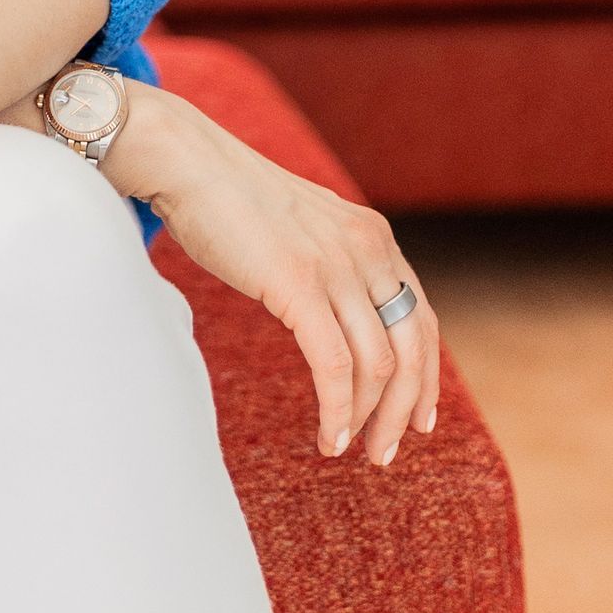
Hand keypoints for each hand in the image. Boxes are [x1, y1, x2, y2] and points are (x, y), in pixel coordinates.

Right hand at [116, 84, 441, 465]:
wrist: (186, 160)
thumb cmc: (229, 197)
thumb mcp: (303, 228)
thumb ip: (331, 261)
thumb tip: (336, 313)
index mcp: (372, 236)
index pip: (420, 318)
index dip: (426, 377)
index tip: (419, 419)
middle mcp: (367, 248)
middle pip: (411, 349)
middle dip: (404, 411)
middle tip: (385, 452)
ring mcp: (335, 265)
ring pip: (378, 365)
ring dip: (370, 419)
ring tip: (348, 449)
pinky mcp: (298, 283)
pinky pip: (335, 366)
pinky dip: (338, 410)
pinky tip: (327, 436)